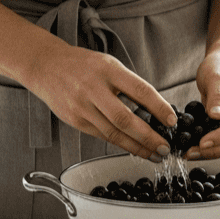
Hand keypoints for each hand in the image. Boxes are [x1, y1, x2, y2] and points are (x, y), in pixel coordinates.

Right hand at [22, 42, 176, 161]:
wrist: (47, 66)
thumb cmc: (84, 65)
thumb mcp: (110, 65)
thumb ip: (129, 84)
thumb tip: (155, 107)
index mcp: (109, 70)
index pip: (140, 91)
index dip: (158, 108)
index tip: (172, 121)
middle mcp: (94, 89)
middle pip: (126, 119)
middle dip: (148, 137)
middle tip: (164, 147)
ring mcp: (83, 107)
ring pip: (114, 133)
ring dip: (136, 147)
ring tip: (153, 154)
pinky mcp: (75, 120)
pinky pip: (102, 136)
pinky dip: (120, 144)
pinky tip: (133, 148)